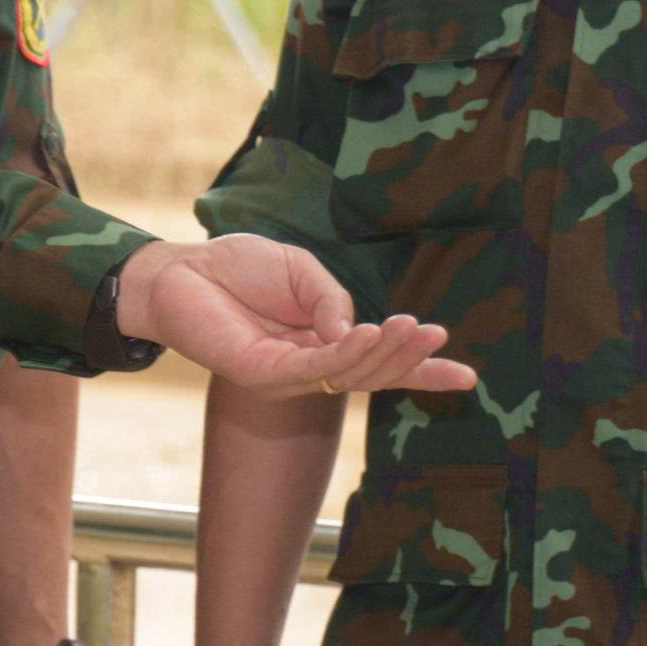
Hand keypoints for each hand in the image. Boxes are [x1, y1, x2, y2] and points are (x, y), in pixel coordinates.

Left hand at [116, 237, 476, 396]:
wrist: (179, 270)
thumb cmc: (237, 268)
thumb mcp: (301, 272)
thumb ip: (331, 301)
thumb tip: (358, 333)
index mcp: (322, 344)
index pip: (379, 365)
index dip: (421, 371)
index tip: (467, 376)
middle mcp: (307, 368)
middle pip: (370, 373)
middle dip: (407, 356)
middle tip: (437, 332)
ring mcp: (284, 376)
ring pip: (347, 373)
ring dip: (383, 352)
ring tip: (412, 327)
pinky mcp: (258, 373)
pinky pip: (312, 366)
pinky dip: (343, 351)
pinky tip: (368, 333)